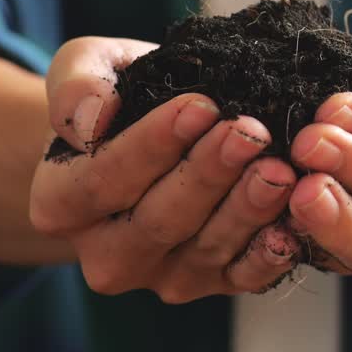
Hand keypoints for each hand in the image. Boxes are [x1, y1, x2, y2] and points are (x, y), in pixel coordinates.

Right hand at [30, 37, 300, 302]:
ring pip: (205, 250)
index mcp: (60, 203)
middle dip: (208, 174)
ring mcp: (160, 274)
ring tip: (279, 169)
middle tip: (250, 132)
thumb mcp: (83, 68)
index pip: (104, 180)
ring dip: (246, 210)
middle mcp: (105, 253)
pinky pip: (242, 277)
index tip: (199, 106)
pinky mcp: (211, 283)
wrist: (154, 128)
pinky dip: (269, 255)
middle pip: (159, 220)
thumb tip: (93, 118)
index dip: (154, 145)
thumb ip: (76, 86)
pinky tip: (291, 226)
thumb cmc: (118, 94)